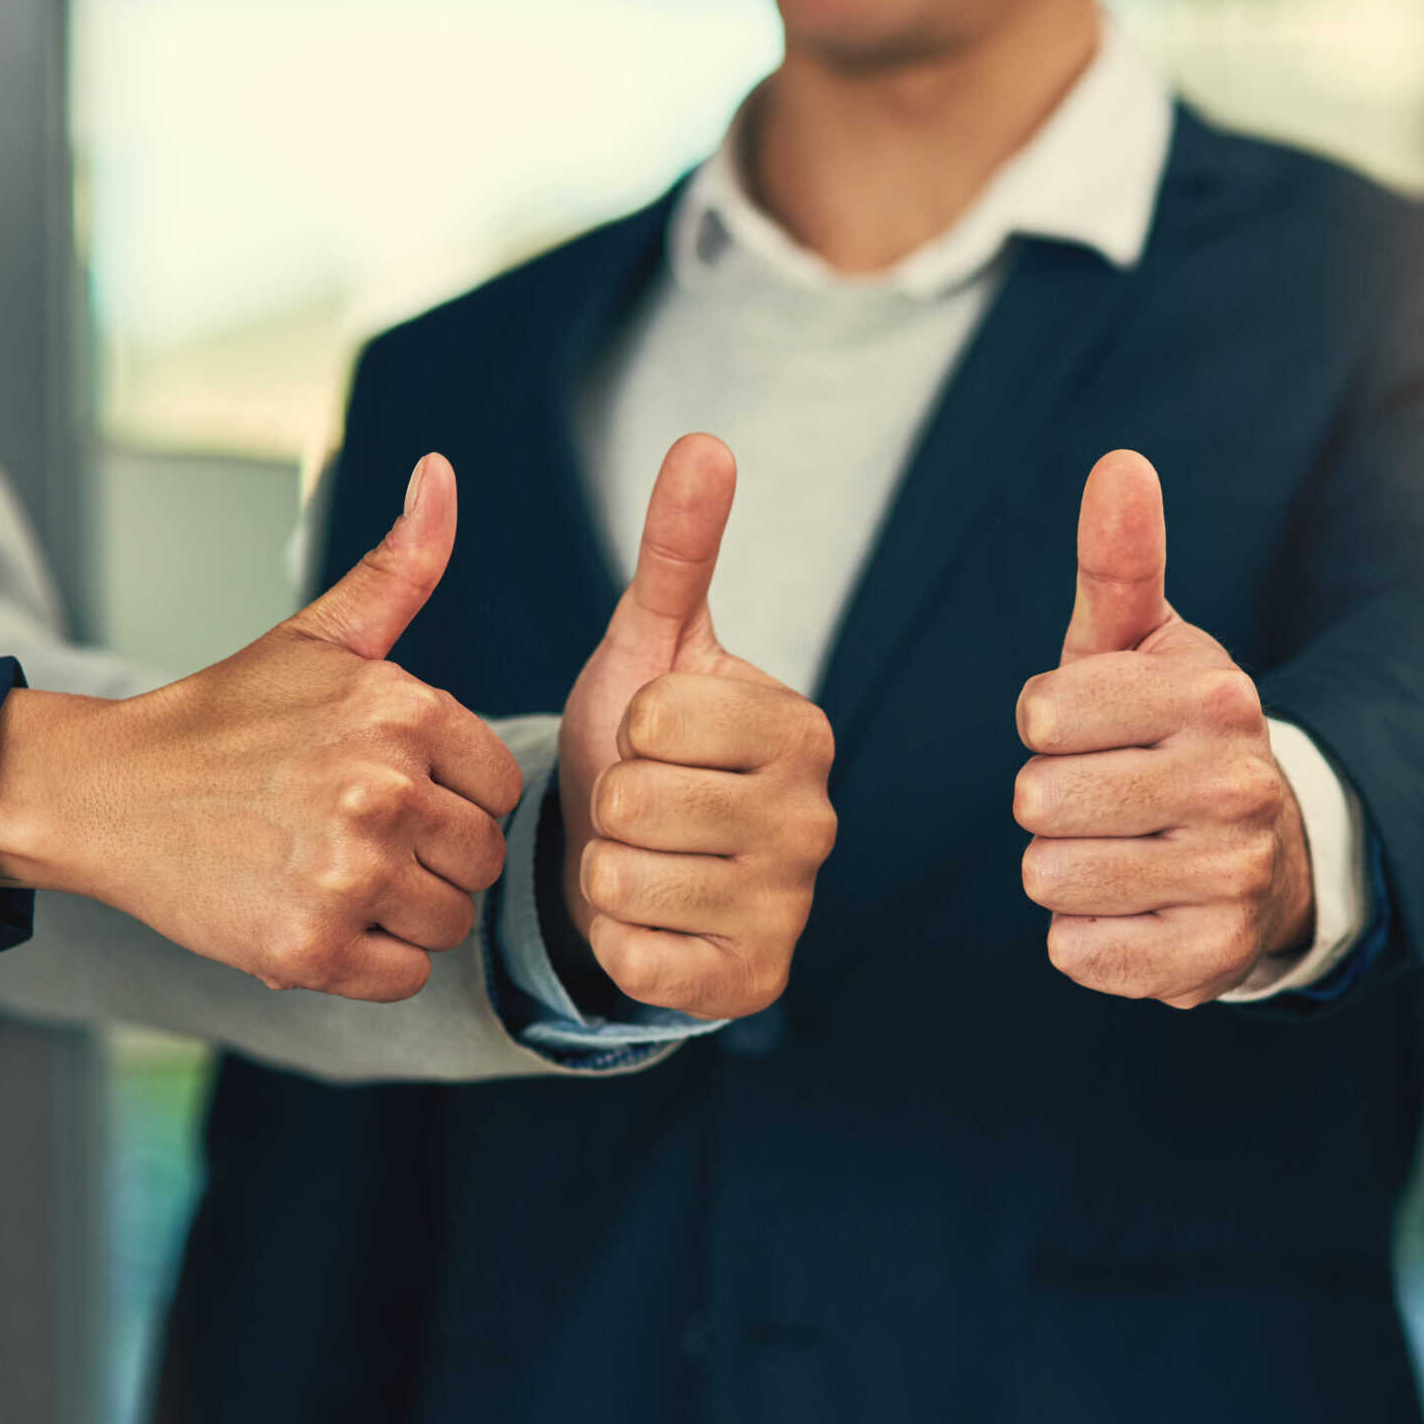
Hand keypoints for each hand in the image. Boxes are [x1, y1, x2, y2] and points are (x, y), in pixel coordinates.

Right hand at [0, 453, 523, 1000]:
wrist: (106, 793)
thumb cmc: (227, 718)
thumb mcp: (320, 637)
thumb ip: (400, 568)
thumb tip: (443, 473)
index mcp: (404, 711)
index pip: (500, 789)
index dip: (451, 798)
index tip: (389, 791)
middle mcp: (384, 790)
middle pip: (480, 860)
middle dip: (432, 859)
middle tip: (354, 838)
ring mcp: (348, 873)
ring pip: (449, 922)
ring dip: (403, 914)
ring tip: (332, 874)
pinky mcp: (309, 949)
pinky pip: (404, 977)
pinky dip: (369, 963)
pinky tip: (318, 918)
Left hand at [557, 433, 836, 1018]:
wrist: (646, 863)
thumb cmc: (649, 747)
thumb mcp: (652, 644)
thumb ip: (677, 549)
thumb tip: (704, 440)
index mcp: (802, 729)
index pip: (655, 716)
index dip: (626, 727)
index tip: (656, 741)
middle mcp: (816, 820)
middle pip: (634, 799)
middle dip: (612, 804)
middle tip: (646, 809)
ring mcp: (790, 908)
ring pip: (621, 878)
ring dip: (607, 872)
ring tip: (645, 859)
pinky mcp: (752, 983)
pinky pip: (633, 956)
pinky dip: (618, 938)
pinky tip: (653, 920)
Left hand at [1013, 451, 1312, 1006]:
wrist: (1264, 857)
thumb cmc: (1170, 734)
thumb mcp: (1143, 645)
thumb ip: (1119, 560)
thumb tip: (1119, 464)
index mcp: (1216, 694)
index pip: (1041, 713)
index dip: (1047, 726)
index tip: (1092, 730)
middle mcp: (1236, 783)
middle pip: (1038, 800)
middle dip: (1051, 802)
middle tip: (1109, 799)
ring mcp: (1230, 875)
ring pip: (1049, 878)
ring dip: (1064, 870)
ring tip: (1121, 852)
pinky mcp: (1209, 959)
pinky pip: (1075, 951)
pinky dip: (1084, 935)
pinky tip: (1134, 909)